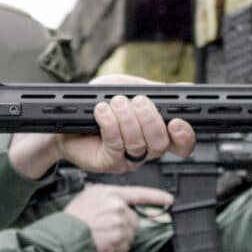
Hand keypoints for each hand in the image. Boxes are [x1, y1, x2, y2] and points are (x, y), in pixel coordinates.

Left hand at [9, 74, 196, 178]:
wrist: (66, 115)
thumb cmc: (98, 103)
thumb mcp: (129, 89)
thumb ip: (155, 91)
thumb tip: (183, 90)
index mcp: (155, 132)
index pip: (182, 143)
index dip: (185, 136)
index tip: (176, 121)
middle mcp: (145, 149)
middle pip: (161, 143)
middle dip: (149, 118)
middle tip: (136, 101)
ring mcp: (127, 159)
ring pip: (139, 144)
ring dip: (126, 118)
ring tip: (113, 104)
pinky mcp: (108, 163)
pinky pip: (116, 145)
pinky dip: (110, 123)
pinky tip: (102, 111)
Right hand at [63, 184, 173, 251]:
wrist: (65, 235)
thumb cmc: (72, 219)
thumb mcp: (87, 198)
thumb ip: (104, 198)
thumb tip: (116, 203)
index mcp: (109, 193)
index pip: (139, 193)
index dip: (156, 197)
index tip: (169, 199)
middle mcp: (117, 204)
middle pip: (134, 219)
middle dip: (124, 227)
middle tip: (107, 231)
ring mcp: (119, 220)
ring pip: (129, 233)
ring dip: (119, 240)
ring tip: (102, 238)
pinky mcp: (120, 236)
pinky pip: (125, 246)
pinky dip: (116, 250)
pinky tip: (103, 246)